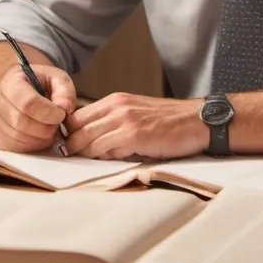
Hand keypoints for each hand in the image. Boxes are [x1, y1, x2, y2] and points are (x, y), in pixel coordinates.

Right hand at [0, 64, 75, 152]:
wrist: (24, 91)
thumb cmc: (42, 84)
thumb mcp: (57, 78)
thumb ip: (64, 90)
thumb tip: (64, 107)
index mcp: (11, 82)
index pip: (26, 103)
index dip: (47, 113)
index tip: (61, 114)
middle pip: (21, 122)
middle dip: (46, 127)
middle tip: (58, 124)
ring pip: (18, 138)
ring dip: (41, 138)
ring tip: (52, 129)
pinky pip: (16, 148)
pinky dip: (34, 146)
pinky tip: (42, 136)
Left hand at [64, 93, 206, 159]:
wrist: (198, 121)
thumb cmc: (170, 123)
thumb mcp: (137, 116)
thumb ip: (115, 126)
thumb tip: (94, 146)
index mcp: (115, 100)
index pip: (78, 115)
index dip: (68, 132)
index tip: (65, 146)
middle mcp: (116, 105)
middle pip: (77, 125)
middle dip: (68, 143)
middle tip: (64, 156)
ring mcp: (124, 119)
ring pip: (86, 137)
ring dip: (80, 152)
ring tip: (80, 161)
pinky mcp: (133, 134)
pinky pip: (103, 147)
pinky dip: (98, 156)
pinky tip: (104, 161)